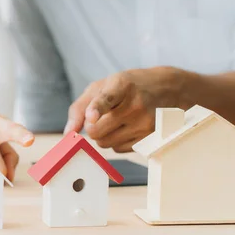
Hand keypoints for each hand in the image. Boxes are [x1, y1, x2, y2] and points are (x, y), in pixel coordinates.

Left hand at [64, 67, 186, 151]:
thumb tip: (68, 133)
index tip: (91, 116)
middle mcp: (135, 104)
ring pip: (106, 143)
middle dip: (92, 128)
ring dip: (104, 135)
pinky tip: (127, 127)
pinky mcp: (150, 138)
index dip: (97, 109)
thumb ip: (80, 107)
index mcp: (121, 85)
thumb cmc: (126, 88)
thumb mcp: (101, 86)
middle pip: (97, 131)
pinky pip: (118, 149)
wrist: (165, 89)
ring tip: (116, 120)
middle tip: (99, 117)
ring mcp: (145, 123)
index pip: (107, 99)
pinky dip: (116, 141)